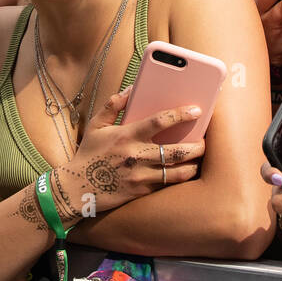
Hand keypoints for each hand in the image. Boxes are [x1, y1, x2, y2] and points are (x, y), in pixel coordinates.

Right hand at [64, 88, 206, 212]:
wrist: (75, 189)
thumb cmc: (88, 154)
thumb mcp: (96, 125)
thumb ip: (113, 105)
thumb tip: (131, 89)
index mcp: (126, 135)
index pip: (159, 121)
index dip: (181, 114)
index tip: (197, 110)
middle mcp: (136, 156)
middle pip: (176, 150)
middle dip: (197, 145)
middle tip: (205, 141)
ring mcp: (140, 176)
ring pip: (177, 171)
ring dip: (193, 164)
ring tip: (200, 157)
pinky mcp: (141, 192)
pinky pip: (167, 184)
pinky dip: (180, 177)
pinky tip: (188, 171)